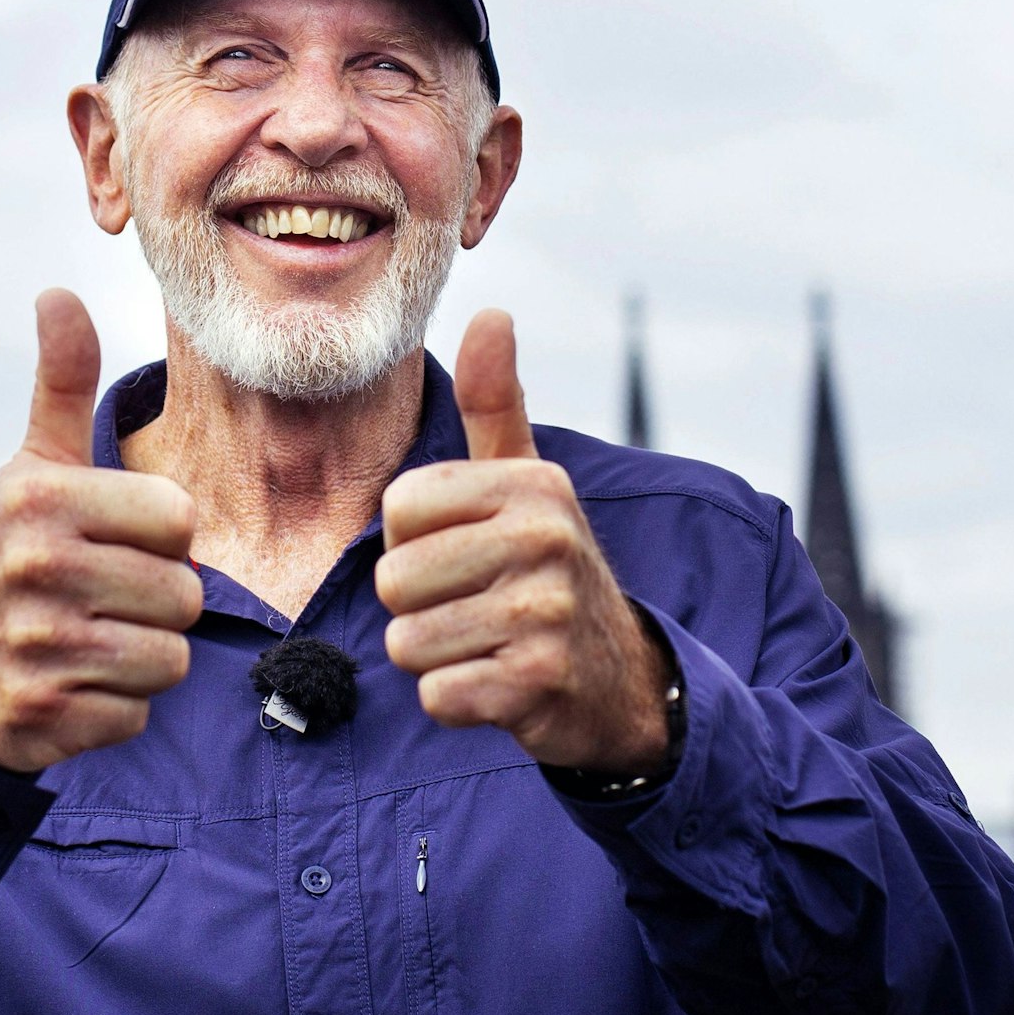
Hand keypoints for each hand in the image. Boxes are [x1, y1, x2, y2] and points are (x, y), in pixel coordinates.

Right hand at [0, 289, 203, 772]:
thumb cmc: (12, 552)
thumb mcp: (33, 466)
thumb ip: (62, 383)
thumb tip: (59, 290)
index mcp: (43, 497)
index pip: (180, 518)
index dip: (160, 535)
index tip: (112, 538)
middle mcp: (34, 567)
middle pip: (186, 593)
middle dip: (157, 601)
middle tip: (100, 597)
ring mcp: (34, 646)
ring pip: (169, 657)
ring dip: (141, 656)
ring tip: (89, 637)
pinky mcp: (39, 715)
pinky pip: (137, 714)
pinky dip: (115, 708)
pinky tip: (71, 685)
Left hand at [377, 310, 668, 771]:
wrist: (620, 680)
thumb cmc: (547, 571)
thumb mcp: (528, 485)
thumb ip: (498, 403)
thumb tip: (493, 313)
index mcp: (533, 485)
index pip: (399, 508)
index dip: (414, 541)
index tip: (466, 553)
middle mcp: (545, 539)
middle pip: (394, 580)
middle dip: (421, 607)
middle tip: (477, 607)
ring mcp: (546, 613)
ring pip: (408, 642)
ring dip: (437, 657)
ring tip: (488, 644)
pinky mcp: (537, 683)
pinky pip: (436, 695)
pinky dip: (457, 701)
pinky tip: (499, 685)